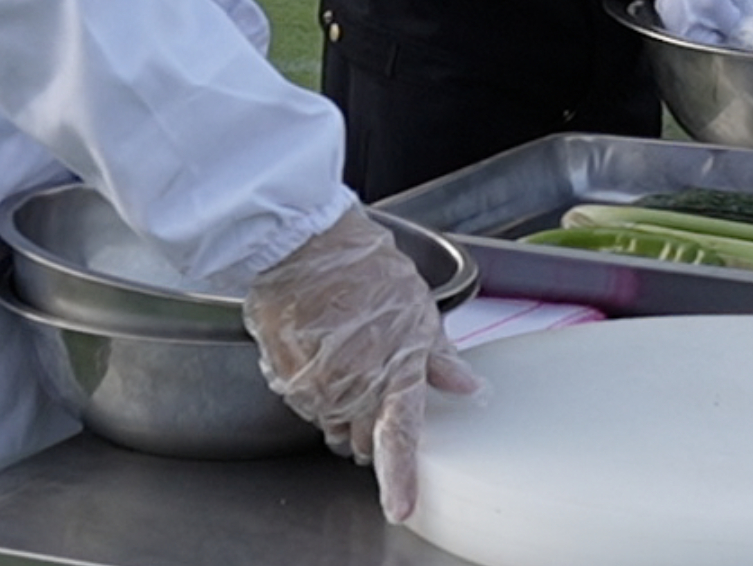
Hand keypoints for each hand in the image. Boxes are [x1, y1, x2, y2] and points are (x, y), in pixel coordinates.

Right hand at [243, 203, 479, 521]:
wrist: (303, 244)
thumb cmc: (363, 268)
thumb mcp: (416, 307)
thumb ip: (438, 357)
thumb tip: (466, 387)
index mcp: (393, 373)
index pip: (398, 441)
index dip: (400, 480)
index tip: (400, 508)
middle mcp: (352, 390)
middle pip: (364, 439)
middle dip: (374, 427)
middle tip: (380, 388)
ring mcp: (315, 388)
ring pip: (335, 424)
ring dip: (346, 410)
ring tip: (351, 361)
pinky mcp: (285, 381)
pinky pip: (308, 404)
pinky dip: (320, 391)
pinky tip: (325, 354)